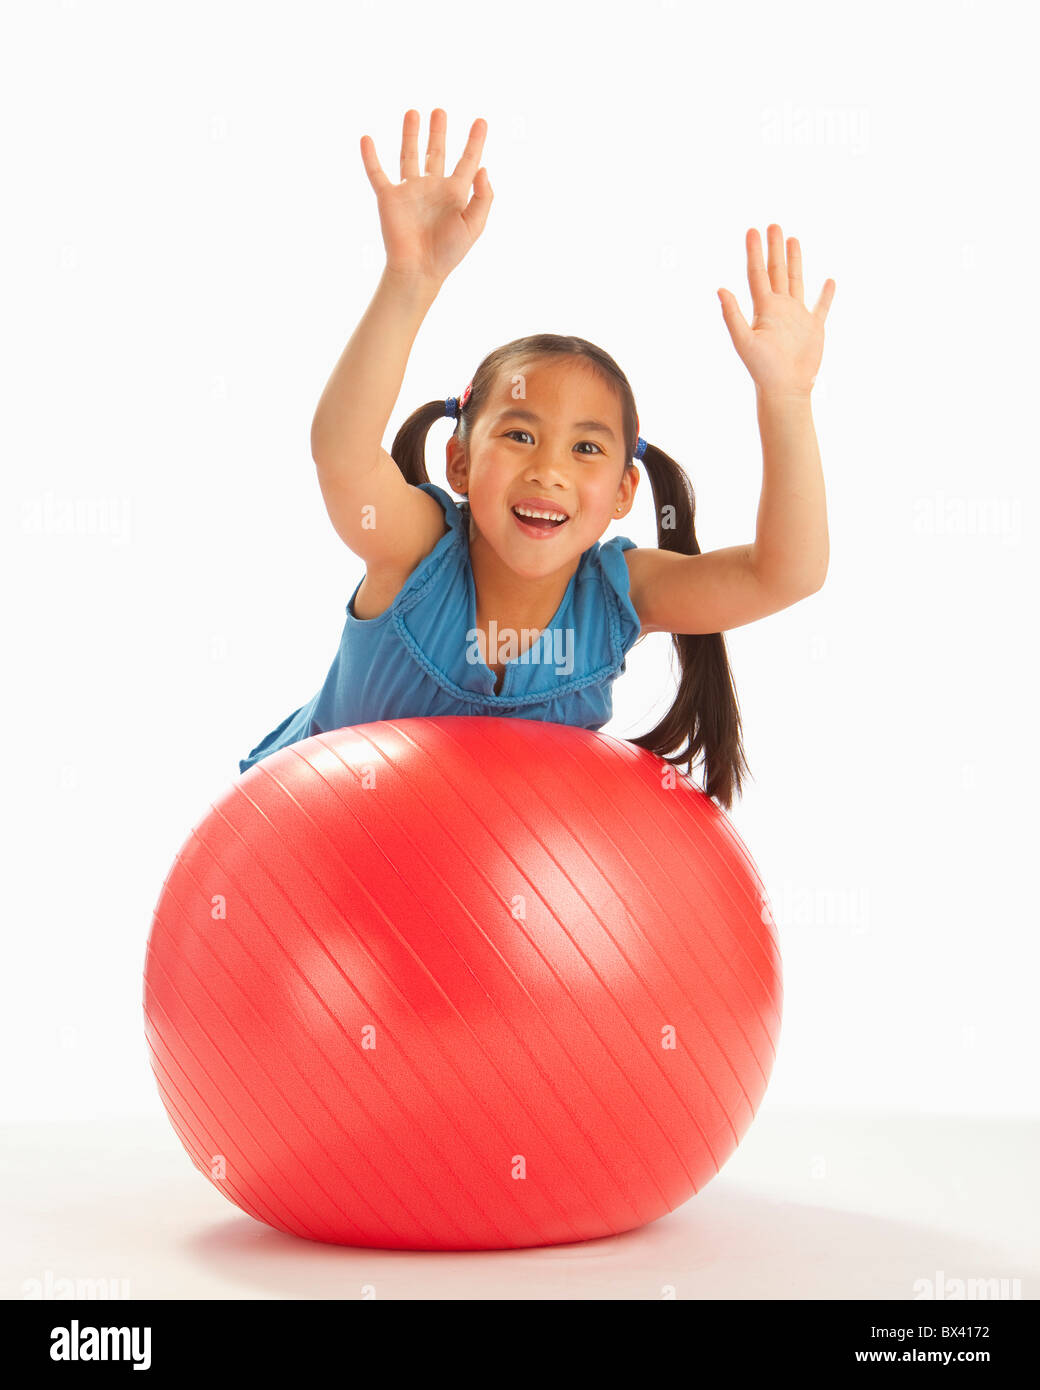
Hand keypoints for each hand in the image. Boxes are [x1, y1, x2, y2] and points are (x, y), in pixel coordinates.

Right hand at [360, 108, 492, 285]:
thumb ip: (482, 197)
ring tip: (413, 113)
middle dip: (438, 132)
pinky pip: (377, 173)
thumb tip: (483, 168)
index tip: (481, 122)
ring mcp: (410, 191)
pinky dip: (370, 157)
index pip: (468, 161)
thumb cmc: (449, 252)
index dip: (475, 142)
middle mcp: (432, 188)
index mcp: (455, 194)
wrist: (419, 269)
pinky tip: (366, 139)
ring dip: (411, 135)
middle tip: (440, 112)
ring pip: (410, 156)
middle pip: (437, 152)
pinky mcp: (389, 198)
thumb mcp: (474, 225)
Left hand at [718, 225, 834, 396]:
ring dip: (795, 261)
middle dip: (774, 248)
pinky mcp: (813, 328)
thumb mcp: (744, 341)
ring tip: (793, 239)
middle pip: (776, 271)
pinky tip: (828, 281)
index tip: (752, 231)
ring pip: (796, 281)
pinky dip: (825, 294)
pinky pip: (821, 306)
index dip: (754, 252)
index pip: (757, 274)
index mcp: (764, 309)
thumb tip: (720, 289)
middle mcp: (779, 308)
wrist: (785, 389)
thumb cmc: (762, 369)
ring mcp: (797, 317)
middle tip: (773, 225)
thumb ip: (732, 315)